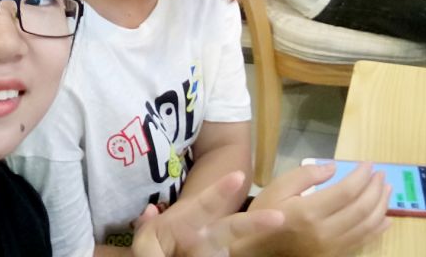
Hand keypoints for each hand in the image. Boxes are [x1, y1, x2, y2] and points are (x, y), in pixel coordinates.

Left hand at [132, 171, 283, 256]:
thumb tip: (149, 211)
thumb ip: (148, 231)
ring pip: (226, 250)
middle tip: (278, 217)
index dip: (221, 190)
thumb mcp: (147, 239)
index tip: (238, 176)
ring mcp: (215, 252)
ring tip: (244, 236)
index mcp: (192, 221)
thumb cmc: (157, 245)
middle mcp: (209, 237)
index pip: (207, 203)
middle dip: (253, 223)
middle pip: (232, 227)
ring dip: (233, 243)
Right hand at [241, 162, 390, 256]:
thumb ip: (306, 175)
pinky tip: (385, 218)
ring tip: (385, 190)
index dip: (361, 176)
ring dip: (381, 206)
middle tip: (380, 173)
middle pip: (362, 209)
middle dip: (375, 188)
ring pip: (367, 226)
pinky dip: (378, 229)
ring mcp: (333, 249)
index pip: (347, 191)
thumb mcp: (278, 187)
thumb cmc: (266, 215)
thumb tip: (334, 167)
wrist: (258, 251)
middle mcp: (325, 233)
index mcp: (309, 212)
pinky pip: (364, 242)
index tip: (368, 163)